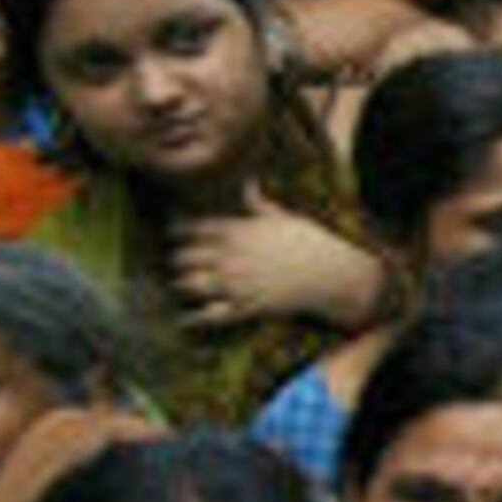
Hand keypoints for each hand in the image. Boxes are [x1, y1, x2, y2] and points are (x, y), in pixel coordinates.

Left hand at [167, 195, 389, 334]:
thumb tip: (248, 183)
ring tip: (181, 284)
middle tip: (177, 261)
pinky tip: (184, 318)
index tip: (172, 234)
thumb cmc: (309, 242)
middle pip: (183, 257)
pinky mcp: (244, 307)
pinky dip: (193, 318)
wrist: (330, 274)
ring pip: (189, 285)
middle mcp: (229, 257)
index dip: (176, 230)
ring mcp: (234, 284)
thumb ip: (258, 203)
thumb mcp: (283, 217)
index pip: (190, 228)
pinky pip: (209, 315)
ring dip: (181, 284)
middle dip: (177, 259)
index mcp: (235, 232)